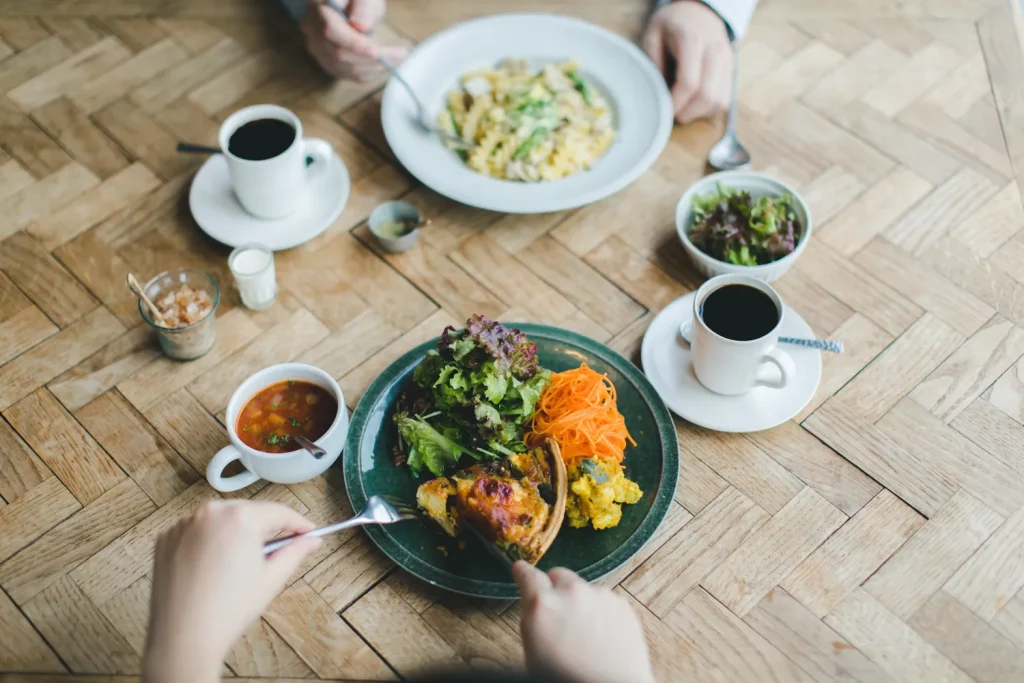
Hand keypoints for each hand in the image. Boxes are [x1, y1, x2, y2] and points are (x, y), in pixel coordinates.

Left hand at [143, 500, 320, 682]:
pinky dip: (207, 540)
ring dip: (234, 532)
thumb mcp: (271, 579)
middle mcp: (210, 512)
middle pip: (248, 512)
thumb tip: (311, 541)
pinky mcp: (166, 538)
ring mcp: (184, 523)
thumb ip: (295, 552)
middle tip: (275, 550)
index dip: (298, 523)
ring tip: (239, 562)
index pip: (279, 512)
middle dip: (264, 528)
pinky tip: (211, 566)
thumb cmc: (227, 610)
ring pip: (221, 519)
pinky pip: (195, 529)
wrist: (183, 637)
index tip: (306, 531)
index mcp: (240, 518)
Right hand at [300, 0, 407, 80]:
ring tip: (396, 59)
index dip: (354, 44)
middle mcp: (312, 31)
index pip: (331, 31)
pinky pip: (347, 74)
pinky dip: (368, 73)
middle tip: (399, 54)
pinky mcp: (327, 61)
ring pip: (344, 68)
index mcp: (318, 8)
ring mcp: (317, 48)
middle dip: (371, 59)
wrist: (349, 4)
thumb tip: (361, 26)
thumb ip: (362, 7)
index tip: (377, 51)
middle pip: (338, 54)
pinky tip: (384, 67)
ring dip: (373, 68)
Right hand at [513, 561, 654, 682]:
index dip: (523, 573)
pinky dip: (601, 611)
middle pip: (558, 575)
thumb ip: (532, 617)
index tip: (522, 571)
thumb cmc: (569, 678)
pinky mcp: (621, 604)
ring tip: (584, 633)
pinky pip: (605, 599)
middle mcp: (571, 593)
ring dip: (580, 602)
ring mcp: (599, 596)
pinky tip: (601, 635)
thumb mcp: (533, 650)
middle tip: (558, 614)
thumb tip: (533, 603)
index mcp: (542, 605)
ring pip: (583, 588)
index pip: (527, 574)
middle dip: (555, 589)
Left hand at [642, 0, 732, 123]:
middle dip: (688, 112)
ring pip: (719, 101)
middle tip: (672, 114)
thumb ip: (653, 63)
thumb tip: (657, 95)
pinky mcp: (731, 69)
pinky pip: (724, 99)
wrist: (697, 11)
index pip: (689, 82)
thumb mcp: (652, 35)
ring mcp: (726, 60)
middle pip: (708, 95)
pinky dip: (708, 109)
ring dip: (699, 113)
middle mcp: (715, 50)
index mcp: (692, 40)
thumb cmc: (671, 25)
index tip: (663, 109)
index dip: (676, 103)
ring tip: (683, 109)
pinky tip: (694, 103)